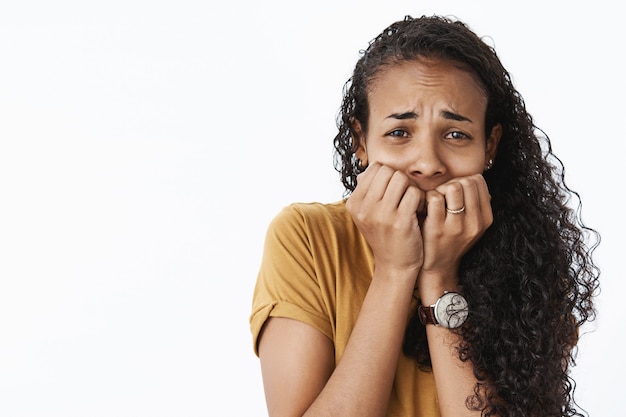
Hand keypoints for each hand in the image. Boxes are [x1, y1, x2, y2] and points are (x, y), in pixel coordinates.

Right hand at [346, 163, 424, 276]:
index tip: (393, 192)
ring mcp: (380, 215)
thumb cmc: (385, 235)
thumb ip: (368, 191)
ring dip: (411, 188)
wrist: (395, 265)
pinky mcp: (399, 221)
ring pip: (401, 179)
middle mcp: (364, 208)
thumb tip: (372, 168)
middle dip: (400, 181)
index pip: (375, 168)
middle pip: (388, 171)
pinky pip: (414, 193)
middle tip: (404, 197)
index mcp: (354, 203)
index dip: (389, 176)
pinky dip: (420, 199)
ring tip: (411, 204)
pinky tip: (418, 211)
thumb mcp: (368, 214)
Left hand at [418, 174, 492, 291]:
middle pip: (466, 182)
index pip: (479, 181)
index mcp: (485, 219)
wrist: (438, 268)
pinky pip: (434, 198)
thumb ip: (476, 204)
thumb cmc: (452, 240)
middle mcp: (474, 223)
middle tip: (442, 195)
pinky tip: (424, 207)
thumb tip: (476, 180)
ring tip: (434, 200)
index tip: (454, 191)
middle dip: (451, 183)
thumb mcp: (472, 225)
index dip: (463, 180)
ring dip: (440, 189)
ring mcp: (456, 226)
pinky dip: (427, 197)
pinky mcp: (437, 229)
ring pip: (452, 188)